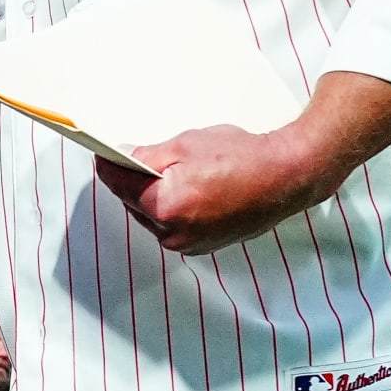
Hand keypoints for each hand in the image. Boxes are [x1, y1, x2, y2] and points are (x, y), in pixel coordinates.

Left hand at [94, 123, 324, 254]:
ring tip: (174, 171)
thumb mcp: (186, 145)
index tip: (103, 151)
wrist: (287, 177)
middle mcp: (174, 234)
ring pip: (151, 216)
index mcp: (166, 207)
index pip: (118, 185)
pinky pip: (172, 225)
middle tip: (142, 155)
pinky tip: (189, 187)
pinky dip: (172, 207)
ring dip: (153, 195)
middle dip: (134, 180)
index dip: (109, 164)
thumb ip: (147, 155)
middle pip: (133, 203)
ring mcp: (189, 244)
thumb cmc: (243, 157)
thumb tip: (122, 158)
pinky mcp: (202, 245)